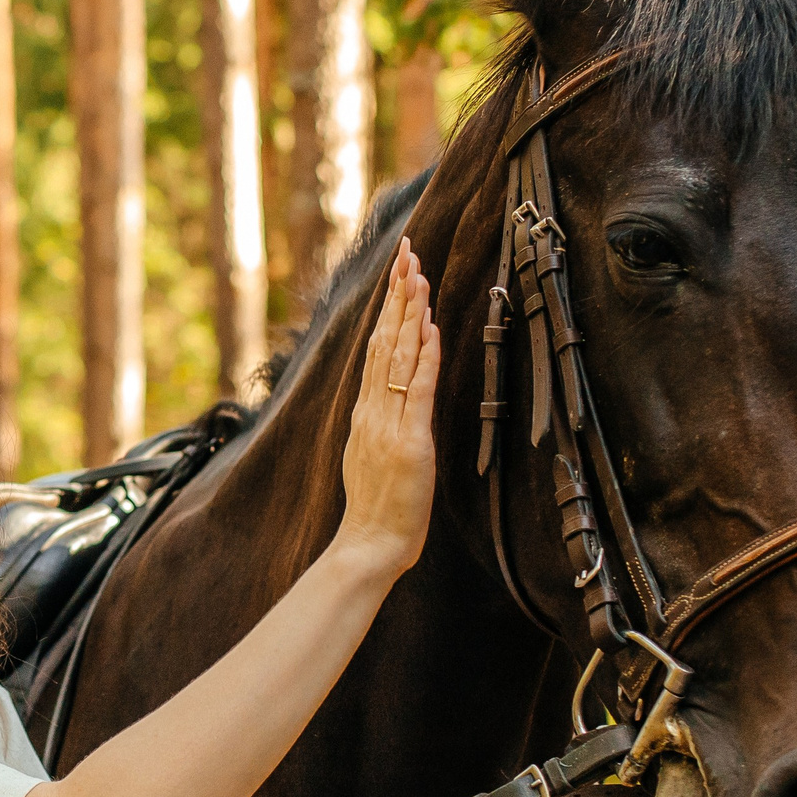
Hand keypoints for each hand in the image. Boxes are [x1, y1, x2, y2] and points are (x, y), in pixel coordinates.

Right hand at [333, 238, 441, 577]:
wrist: (369, 544)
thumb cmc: (377, 510)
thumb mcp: (374, 456)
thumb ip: (381, 424)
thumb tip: (390, 400)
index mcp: (365, 412)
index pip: (377, 347)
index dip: (389, 308)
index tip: (400, 273)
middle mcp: (373, 409)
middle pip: (384, 339)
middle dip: (398, 294)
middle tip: (408, 252)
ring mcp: (389, 422)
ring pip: (399, 356)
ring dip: (411, 313)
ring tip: (419, 274)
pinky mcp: (409, 440)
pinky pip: (418, 389)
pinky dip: (425, 356)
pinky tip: (431, 327)